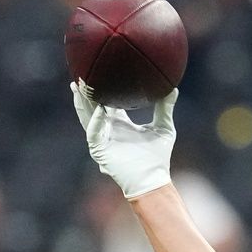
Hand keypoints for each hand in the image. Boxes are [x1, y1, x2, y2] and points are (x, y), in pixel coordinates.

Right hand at [70, 81, 176, 198]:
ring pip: (87, 117)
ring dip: (82, 103)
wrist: (153, 178)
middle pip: (92, 106)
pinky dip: (95, 121)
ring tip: (78, 87)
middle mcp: (109, 129)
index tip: (99, 72)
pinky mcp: (100, 150)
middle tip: (81, 74)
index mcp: (121, 123)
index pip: (107, 102)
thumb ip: (165, 108)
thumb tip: (174, 88)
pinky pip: (94, 132)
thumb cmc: (158, 157)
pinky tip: (99, 110)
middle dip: (85, 92)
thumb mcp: (164, 127)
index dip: (103, 89)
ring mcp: (103, 139)